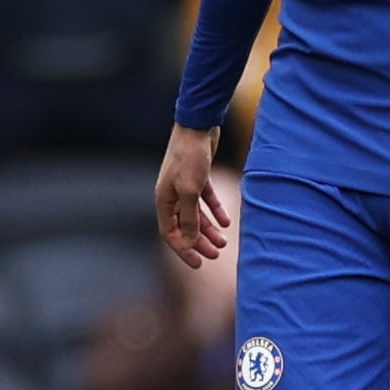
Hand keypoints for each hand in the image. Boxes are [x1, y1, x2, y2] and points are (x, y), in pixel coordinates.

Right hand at [156, 124, 230, 267]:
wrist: (198, 126)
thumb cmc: (190, 157)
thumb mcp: (190, 191)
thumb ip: (189, 218)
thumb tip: (188, 243)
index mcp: (163, 200)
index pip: (170, 233)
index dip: (183, 249)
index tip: (199, 263)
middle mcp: (171, 194)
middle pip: (184, 226)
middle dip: (198, 242)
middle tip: (215, 255)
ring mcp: (184, 185)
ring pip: (196, 215)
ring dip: (208, 229)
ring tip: (224, 242)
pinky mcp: (198, 176)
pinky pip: (206, 200)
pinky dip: (215, 211)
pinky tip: (226, 221)